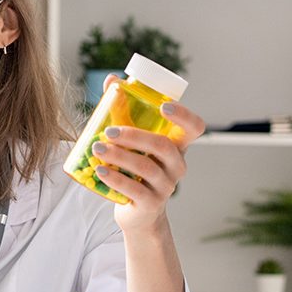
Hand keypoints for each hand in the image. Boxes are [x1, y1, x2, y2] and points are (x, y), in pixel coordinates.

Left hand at [93, 75, 205, 232]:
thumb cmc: (135, 169)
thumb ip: (123, 111)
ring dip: (119, 156)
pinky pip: (135, 190)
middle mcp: (177, 165)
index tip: (163, 105)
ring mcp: (166, 186)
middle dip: (134, 136)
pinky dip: (115, 178)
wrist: (137, 213)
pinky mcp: (151, 204)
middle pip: (163, 146)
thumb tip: (111, 79)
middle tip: (108, 131)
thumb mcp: (132, 142)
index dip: (184, 115)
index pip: (195, 128)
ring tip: (96, 148)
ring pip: (146, 168)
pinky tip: (100, 170)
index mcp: (177, 146)